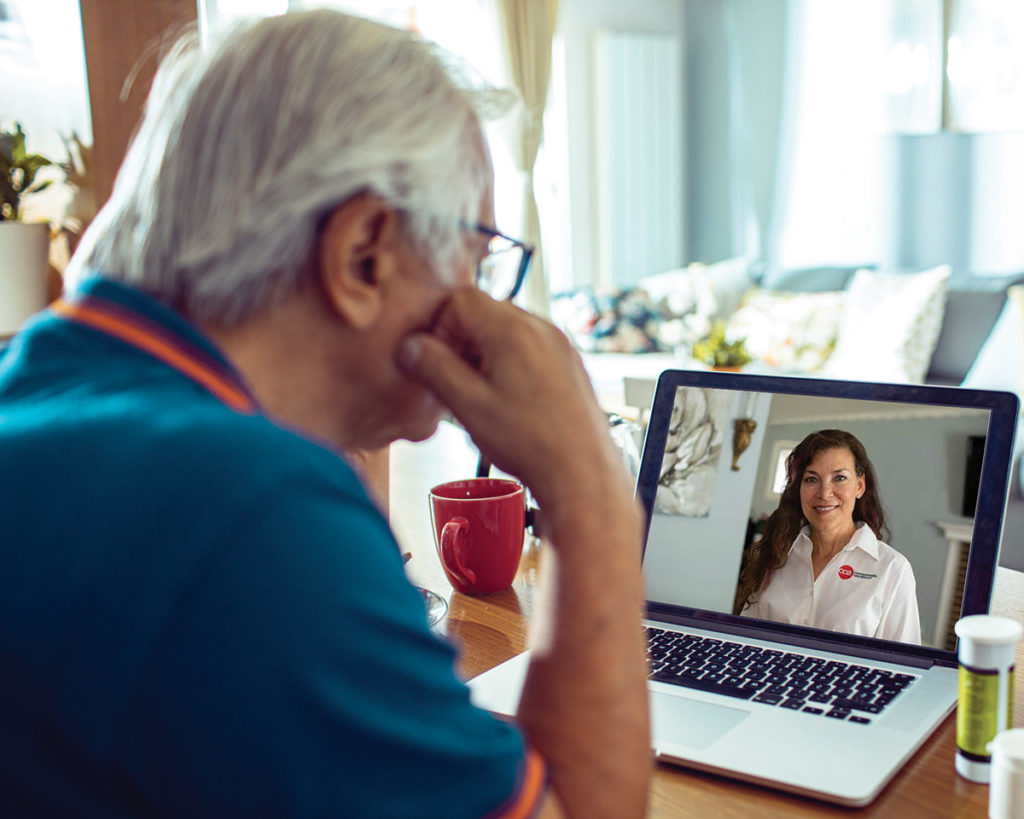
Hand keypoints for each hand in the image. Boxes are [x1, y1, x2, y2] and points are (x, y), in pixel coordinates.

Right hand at [397, 288, 626, 511]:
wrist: (582, 472)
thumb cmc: (532, 442)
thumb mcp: (468, 406)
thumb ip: (434, 369)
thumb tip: (411, 347)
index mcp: (512, 330)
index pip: (460, 300)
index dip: (440, 329)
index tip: (438, 362)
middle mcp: (540, 328)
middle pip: (485, 312)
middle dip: (461, 342)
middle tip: (455, 382)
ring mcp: (558, 345)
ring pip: (507, 331)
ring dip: (485, 355)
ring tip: (481, 396)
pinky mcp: (569, 363)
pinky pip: (529, 348)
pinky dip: (509, 365)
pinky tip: (508, 402)